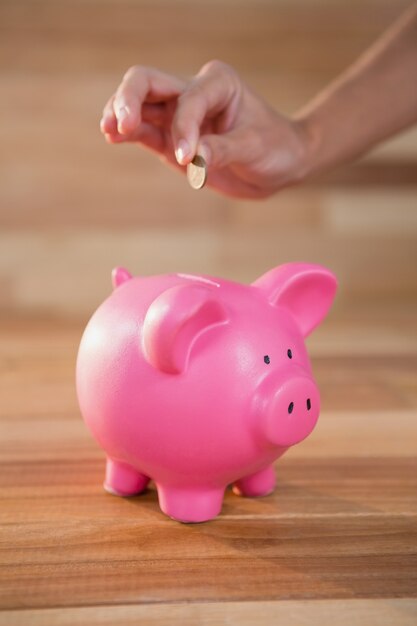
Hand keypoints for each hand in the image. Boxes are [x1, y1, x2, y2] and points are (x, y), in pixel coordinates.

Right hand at [100, 61, 310, 198]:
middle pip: (147, 82)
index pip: (187, 99)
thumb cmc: (275, 148)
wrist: (281, 163)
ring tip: (109, 131)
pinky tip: (112, 137)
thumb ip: (223, 150)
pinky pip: (145, 131)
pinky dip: (127, 133)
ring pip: (139, 105)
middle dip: (129, 99)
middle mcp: (194, 92)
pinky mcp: (172, 139)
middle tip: (117, 124)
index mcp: (218, 83)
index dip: (184, 128)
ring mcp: (179, 115)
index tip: (189, 159)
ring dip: (120, 115)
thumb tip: (193, 159)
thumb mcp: (255, 148)